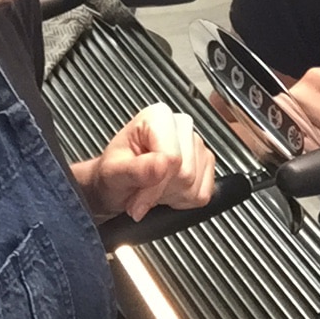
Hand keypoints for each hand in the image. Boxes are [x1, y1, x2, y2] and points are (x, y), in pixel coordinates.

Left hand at [71, 102, 215, 221]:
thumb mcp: (114, 173)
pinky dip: (183, 201)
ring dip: (171, 197)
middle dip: (161, 192)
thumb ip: (136, 169)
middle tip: (141, 195)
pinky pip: (203, 194)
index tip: (137, 200)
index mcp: (158, 117)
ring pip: (195, 186)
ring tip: (152, 189)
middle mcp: (180, 125)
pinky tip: (167, 191)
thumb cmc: (114, 173)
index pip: (172, 157)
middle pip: (186, 173)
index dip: (155, 186)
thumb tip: (162, 165)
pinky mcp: (205, 163)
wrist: (117, 185)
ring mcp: (196, 144)